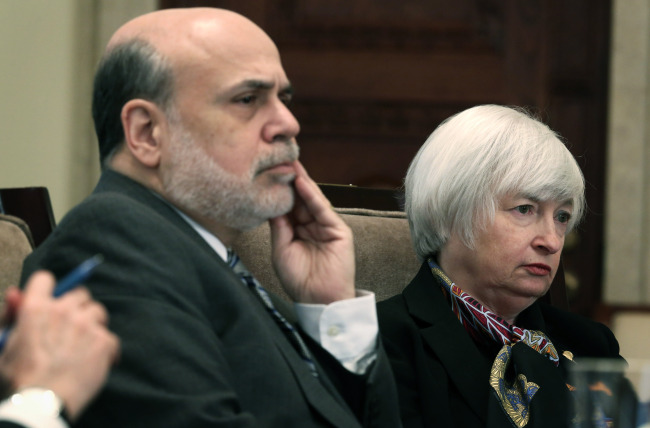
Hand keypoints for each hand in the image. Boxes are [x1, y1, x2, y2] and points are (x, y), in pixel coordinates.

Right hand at [0, 271, 119, 420]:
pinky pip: (111, 337)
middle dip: (76, 307)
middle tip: (70, 327)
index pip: (45, 279)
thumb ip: (10, 316)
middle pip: (79, 293)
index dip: (47, 290)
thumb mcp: (4, 345)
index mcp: (35, 308)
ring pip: (98, 312)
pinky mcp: (104, 341)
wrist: (41, 403)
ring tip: (83, 345)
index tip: (51, 302)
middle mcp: (63, 311)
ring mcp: (86, 325)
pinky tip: (96, 362)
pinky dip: (106, 349)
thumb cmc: (18, 378)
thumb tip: (16, 293)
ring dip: (93, 324)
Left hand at [270, 161, 355, 303]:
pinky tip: (301, 183)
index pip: (288, 204)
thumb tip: (270, 201)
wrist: (318, 300)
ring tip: (289, 162)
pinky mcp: (338, 230)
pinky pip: (322, 210)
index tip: (267, 170)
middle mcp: (312, 224)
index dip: (279, 188)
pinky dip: (312, 196)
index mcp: (297, 230)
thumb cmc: (298, 280)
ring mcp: (326, 226)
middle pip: (300, 197)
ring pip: (311, 200)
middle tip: (278, 156)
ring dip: (300, 181)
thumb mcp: (281, 249)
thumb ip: (278, 225)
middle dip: (290, 178)